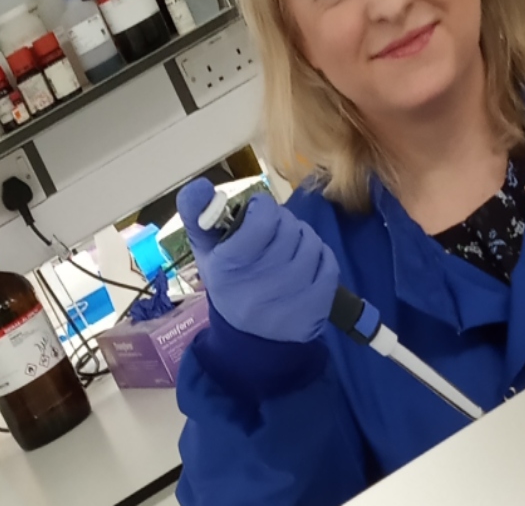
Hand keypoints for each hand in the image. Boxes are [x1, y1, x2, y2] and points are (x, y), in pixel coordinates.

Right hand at [177, 178, 339, 343]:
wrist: (249, 339)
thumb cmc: (228, 283)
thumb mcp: (205, 252)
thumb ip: (196, 214)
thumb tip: (201, 185)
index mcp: (231, 265)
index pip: (264, 217)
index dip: (263, 208)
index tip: (257, 214)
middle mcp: (261, 282)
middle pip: (289, 227)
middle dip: (283, 223)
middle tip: (273, 234)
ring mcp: (291, 297)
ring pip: (311, 243)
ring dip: (302, 238)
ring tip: (288, 250)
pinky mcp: (316, 307)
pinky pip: (329, 263)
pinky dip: (320, 257)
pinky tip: (306, 265)